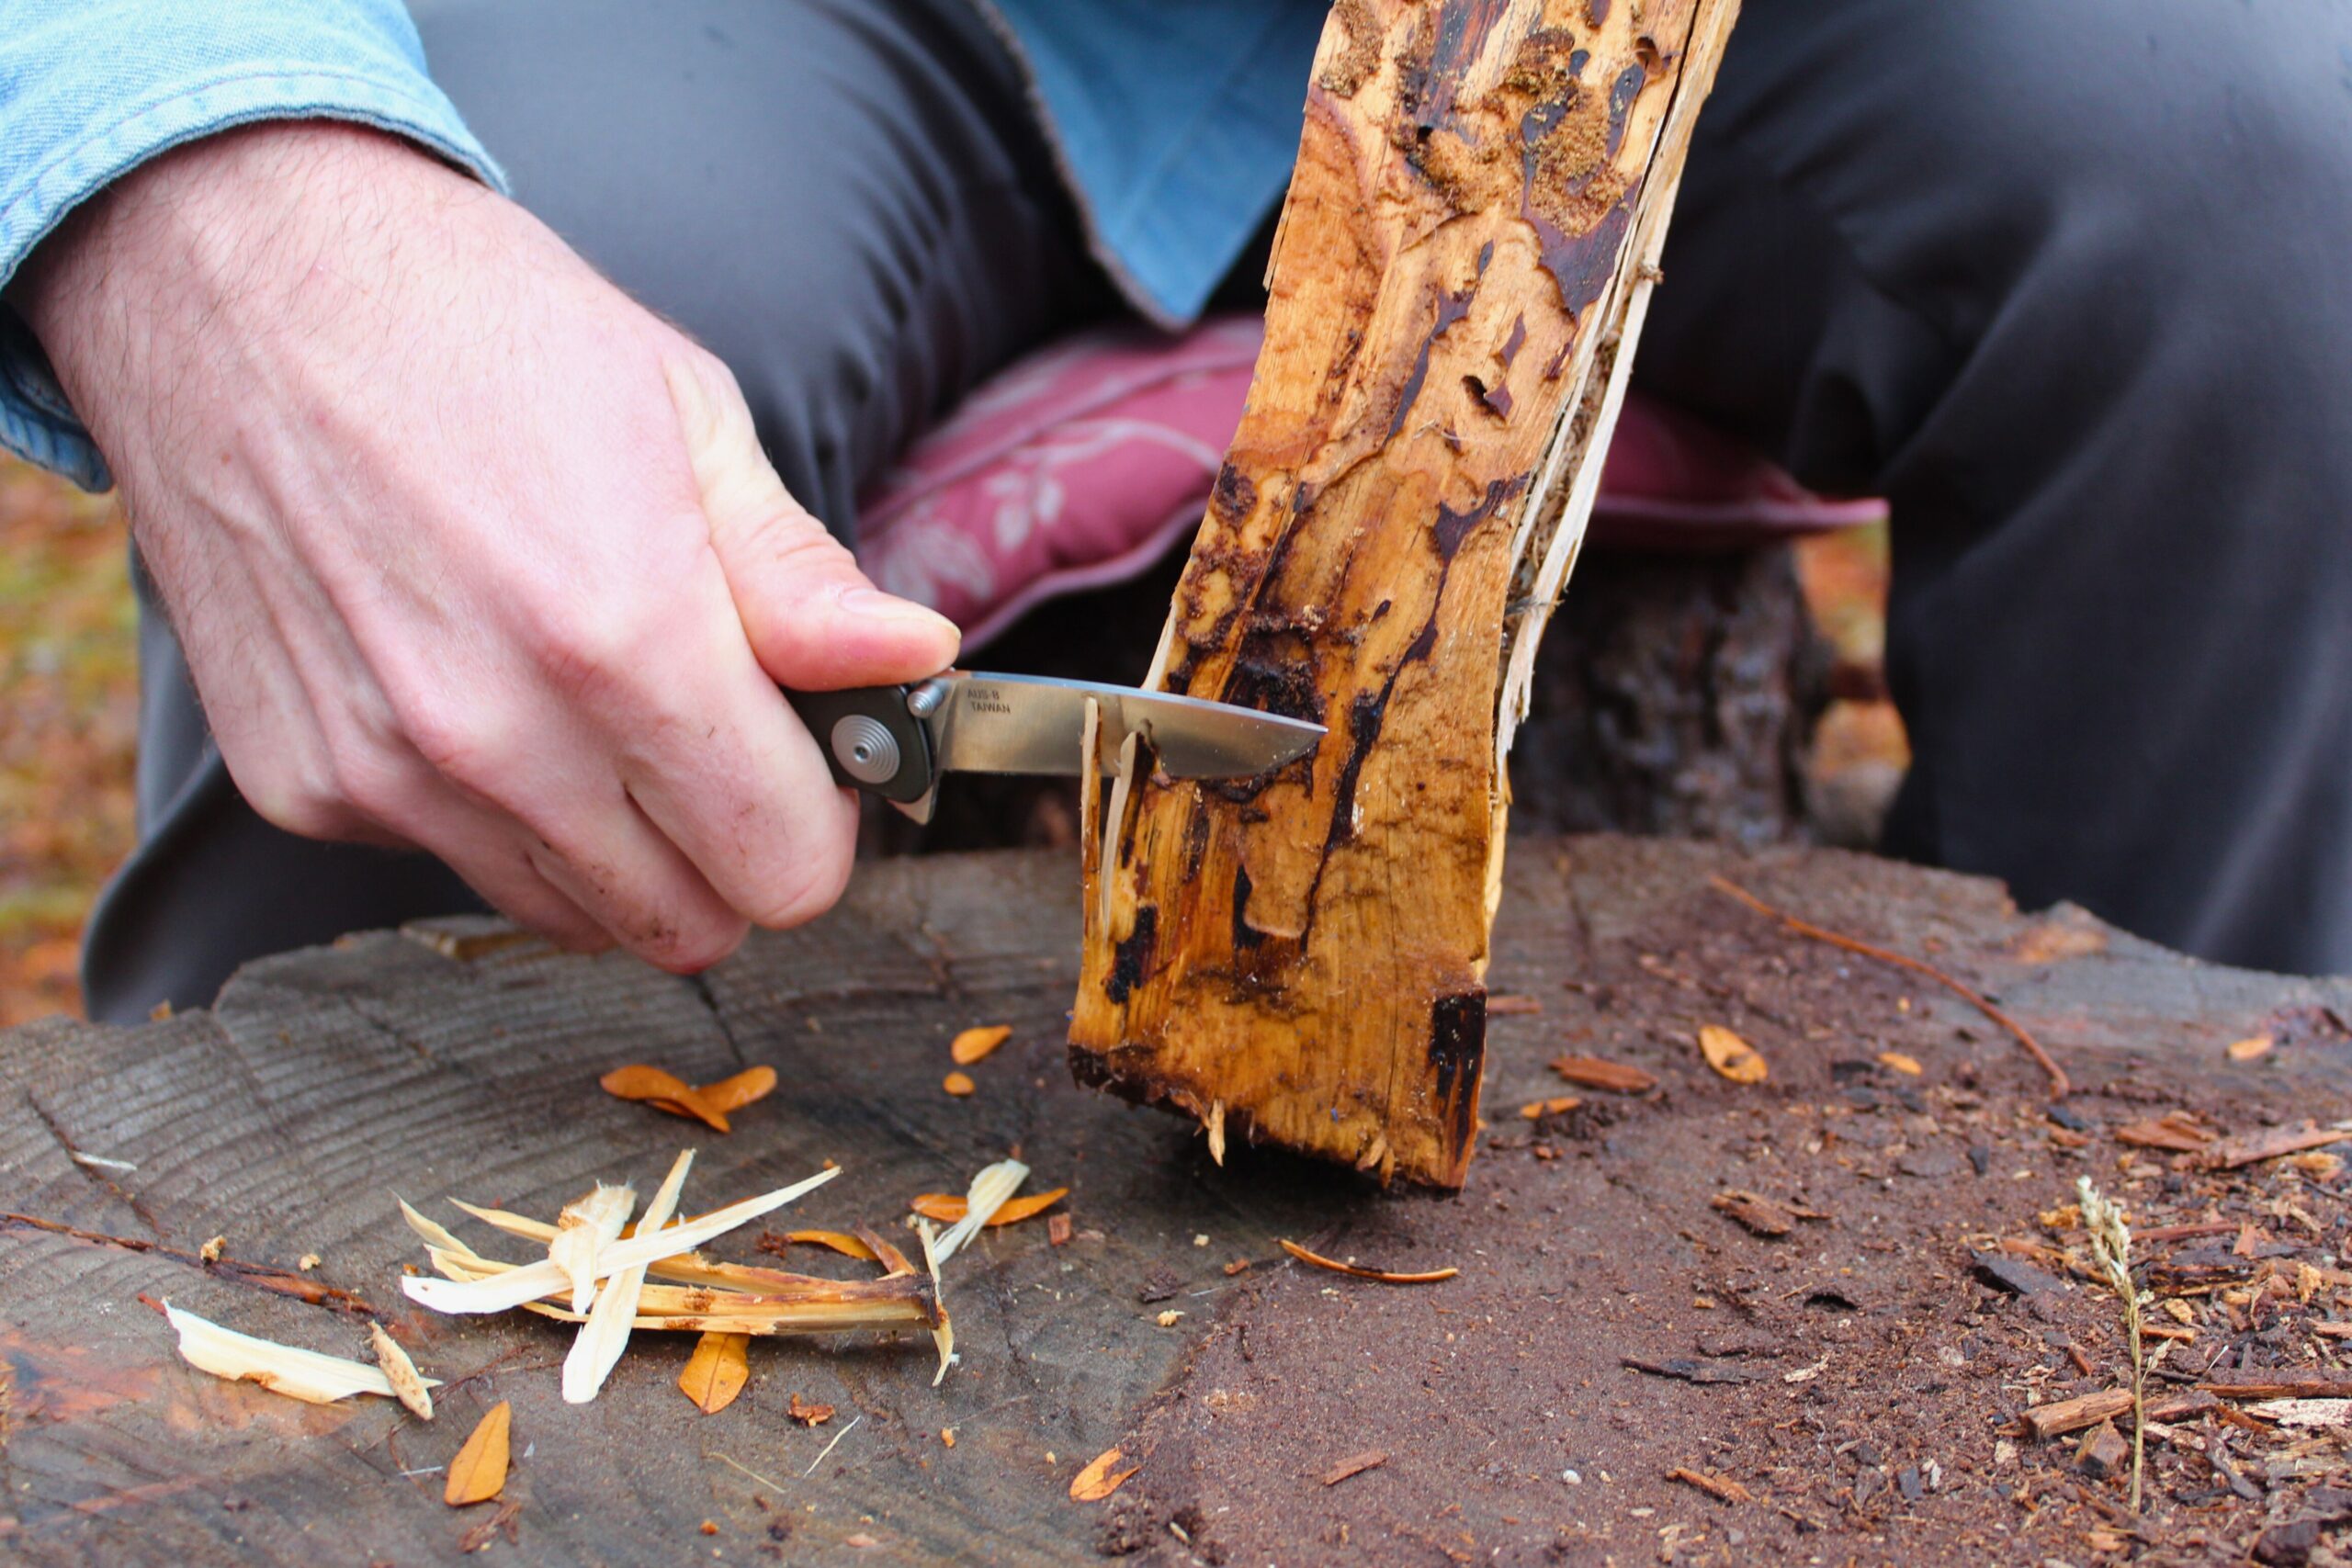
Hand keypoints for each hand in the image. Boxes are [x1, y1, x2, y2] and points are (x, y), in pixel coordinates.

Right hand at [16, 124, 958, 969]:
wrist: (233, 278)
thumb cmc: (475, 327)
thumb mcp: (685, 416)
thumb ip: (802, 579)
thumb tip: (913, 661)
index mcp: (628, 639)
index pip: (785, 869)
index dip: (818, 822)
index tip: (806, 759)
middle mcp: (500, 736)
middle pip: (689, 926)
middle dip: (729, 850)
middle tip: (713, 739)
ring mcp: (389, 774)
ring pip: (574, 913)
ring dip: (616, 845)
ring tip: (590, 700)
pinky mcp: (304, 784)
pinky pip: (453, 859)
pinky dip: (491, 808)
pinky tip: (474, 681)